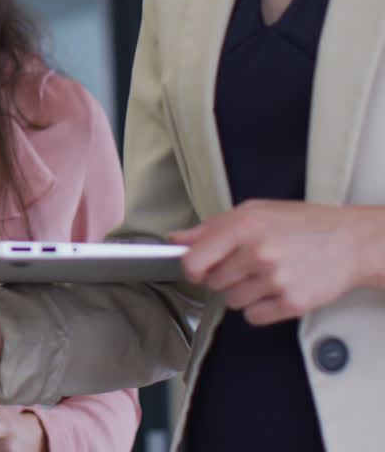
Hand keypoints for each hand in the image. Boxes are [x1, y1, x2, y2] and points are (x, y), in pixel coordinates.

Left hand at [169, 200, 384, 325]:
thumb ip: (211, 227)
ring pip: (232, 302)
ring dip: (243, 293)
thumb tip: (177, 240)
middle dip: (224, 277)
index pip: (193, 262)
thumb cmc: (302, 224)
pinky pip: (253, 317)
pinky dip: (260, 308)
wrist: (352, 242)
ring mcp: (275, 280)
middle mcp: (257, 253)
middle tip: (247, 266)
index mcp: (244, 227)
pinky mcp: (291, 303)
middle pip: (213, 284)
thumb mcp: (254, 211)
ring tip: (266, 276)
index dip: (192, 269)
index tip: (199, 269)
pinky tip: (275, 290)